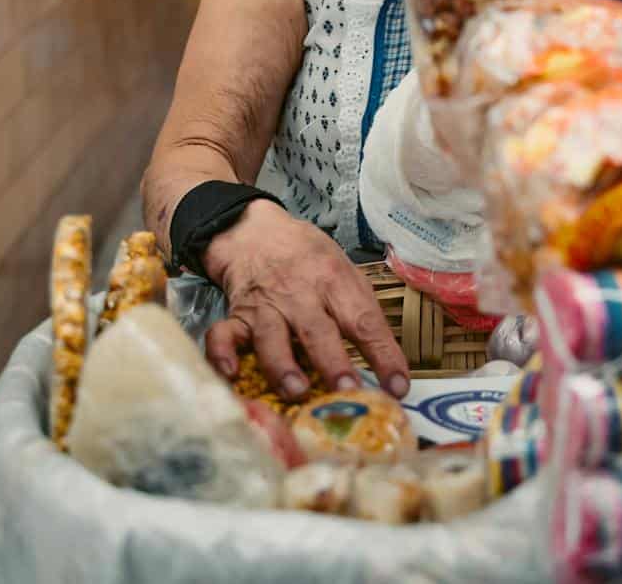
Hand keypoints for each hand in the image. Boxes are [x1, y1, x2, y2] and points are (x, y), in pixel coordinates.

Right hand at [202, 201, 409, 398]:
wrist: (254, 230)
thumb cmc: (306, 256)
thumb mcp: (343, 268)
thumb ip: (360, 309)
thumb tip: (388, 358)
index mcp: (335, 282)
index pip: (365, 321)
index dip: (384, 355)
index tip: (398, 386)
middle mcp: (301, 295)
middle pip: (318, 331)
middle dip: (333, 362)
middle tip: (347, 391)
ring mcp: (266, 306)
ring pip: (272, 338)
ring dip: (283, 365)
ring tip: (296, 390)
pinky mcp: (237, 315)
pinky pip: (223, 335)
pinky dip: (223, 354)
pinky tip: (230, 373)